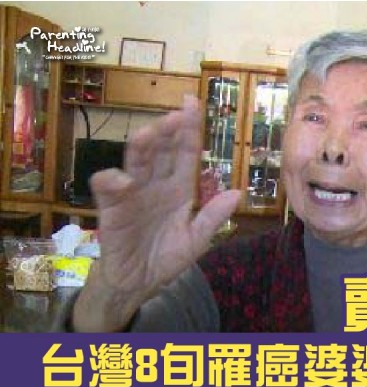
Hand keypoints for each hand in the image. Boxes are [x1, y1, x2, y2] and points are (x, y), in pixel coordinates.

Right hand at [72, 96, 240, 331]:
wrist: (138, 283)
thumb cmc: (166, 258)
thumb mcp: (197, 240)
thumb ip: (214, 217)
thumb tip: (238, 193)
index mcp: (179, 188)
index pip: (185, 152)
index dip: (189, 128)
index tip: (192, 103)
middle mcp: (157, 184)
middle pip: (162, 149)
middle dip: (168, 130)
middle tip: (176, 115)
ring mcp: (133, 193)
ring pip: (137, 161)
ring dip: (143, 146)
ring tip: (151, 133)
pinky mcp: (112, 208)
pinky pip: (109, 187)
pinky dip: (114, 179)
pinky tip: (125, 180)